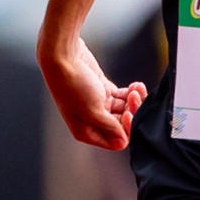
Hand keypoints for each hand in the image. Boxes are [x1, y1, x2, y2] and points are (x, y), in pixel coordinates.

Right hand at [39, 35, 146, 150]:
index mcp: (86, 131)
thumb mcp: (93, 111)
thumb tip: (122, 142)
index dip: (125, 130)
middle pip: (121, 125)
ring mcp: (98, 104)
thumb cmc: (73, 86)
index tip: (128, 114)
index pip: (115, 141)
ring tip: (136, 89)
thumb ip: (110, 127)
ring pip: (124, 110)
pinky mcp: (103, 90)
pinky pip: (122, 97)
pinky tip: (136, 85)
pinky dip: (131, 92)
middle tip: (134, 97)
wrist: (63, 57)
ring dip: (134, 101)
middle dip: (132, 112)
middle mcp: (92, 120)